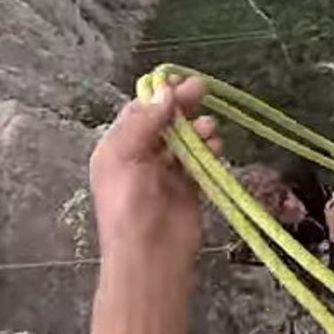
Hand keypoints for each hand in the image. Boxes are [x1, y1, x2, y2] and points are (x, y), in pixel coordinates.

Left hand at [89, 75, 222, 268]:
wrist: (150, 253)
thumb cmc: (129, 205)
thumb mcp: (124, 157)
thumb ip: (144, 122)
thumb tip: (165, 92)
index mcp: (118, 148)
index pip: (139, 111)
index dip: (159, 95)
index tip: (179, 80)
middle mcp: (141, 156)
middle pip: (165, 121)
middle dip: (182, 105)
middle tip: (202, 89)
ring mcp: (167, 171)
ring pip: (186, 138)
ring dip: (198, 128)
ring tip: (209, 129)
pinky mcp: (190, 185)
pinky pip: (201, 158)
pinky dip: (209, 149)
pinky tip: (215, 147)